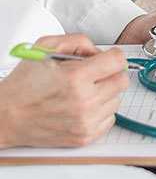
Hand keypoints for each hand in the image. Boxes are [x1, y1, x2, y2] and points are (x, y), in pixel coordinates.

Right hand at [0, 35, 127, 147]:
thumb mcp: (45, 48)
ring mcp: (85, 121)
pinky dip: (100, 111)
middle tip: (95, 74)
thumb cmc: (23, 85)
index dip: (113, 56)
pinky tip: (83, 106)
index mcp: (75, 77)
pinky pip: (110, 119)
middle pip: (122, 81)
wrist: (5, 116)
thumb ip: (78, 42)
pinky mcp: (85, 136)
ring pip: (117, 100)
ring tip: (83, 92)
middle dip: (110, 74)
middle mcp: (84, 101)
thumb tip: (99, 51)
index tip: (108, 58)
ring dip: (105, 93)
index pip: (118, 61)